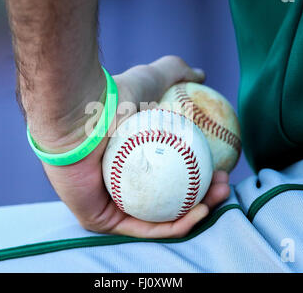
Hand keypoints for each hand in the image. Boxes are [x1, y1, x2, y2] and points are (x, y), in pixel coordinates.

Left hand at [36, 56, 230, 237]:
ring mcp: (108, 204)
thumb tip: (201, 75)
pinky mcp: (100, 220)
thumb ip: (175, 72)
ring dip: (197, 212)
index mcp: (128, 157)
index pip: (169, 172)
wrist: (78, 115)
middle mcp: (118, 182)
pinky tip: (202, 212)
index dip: (200, 171)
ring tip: (220, 195)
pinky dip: (177, 225)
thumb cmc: (110, 96)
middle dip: (203, 194)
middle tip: (225, 183)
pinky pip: (145, 229)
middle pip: (168, 196)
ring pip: (161, 216)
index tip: (224, 164)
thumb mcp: (150, 78)